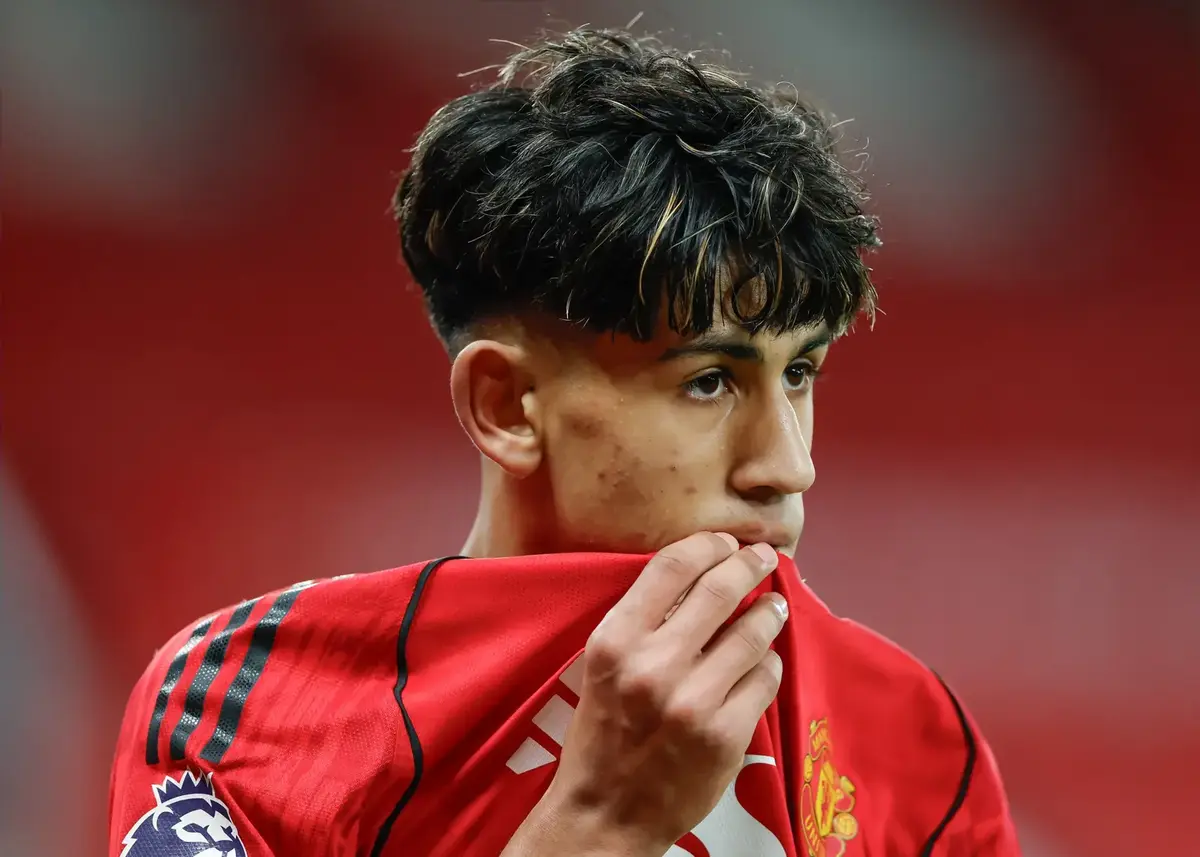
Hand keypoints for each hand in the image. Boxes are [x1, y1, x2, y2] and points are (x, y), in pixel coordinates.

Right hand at [504, 532, 787, 856]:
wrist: (607, 813)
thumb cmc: (603, 733)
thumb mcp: (604, 666)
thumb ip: (643, 622)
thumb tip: (699, 574)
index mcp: (615, 640)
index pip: (672, 566)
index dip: (708, 544)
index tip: (725, 542)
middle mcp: (653, 665)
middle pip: (720, 588)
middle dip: (750, 564)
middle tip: (764, 557)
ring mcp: (693, 700)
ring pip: (752, 632)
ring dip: (769, 611)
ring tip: (773, 606)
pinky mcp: (725, 734)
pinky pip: (765, 677)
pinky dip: (768, 662)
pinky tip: (762, 661)